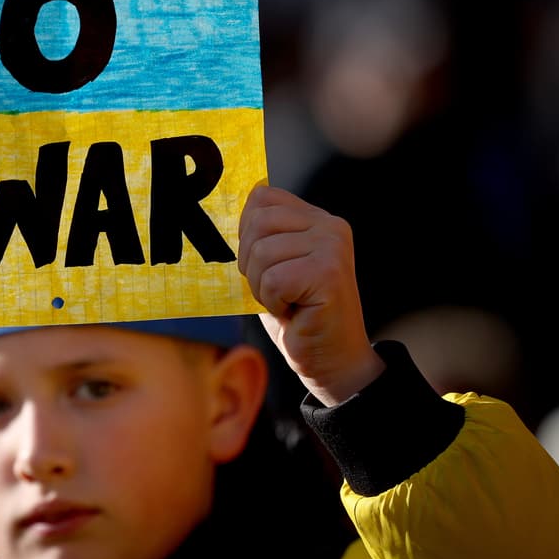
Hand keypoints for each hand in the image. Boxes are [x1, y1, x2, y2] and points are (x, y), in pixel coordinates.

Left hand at [238, 185, 383, 405]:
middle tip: (275, 289)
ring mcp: (333, 247)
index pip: (262, 197)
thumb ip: (259, 237)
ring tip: (287, 301)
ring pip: (261, 253)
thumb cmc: (297, 316)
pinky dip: (274, 302)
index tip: (261, 264)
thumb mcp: (273, 268)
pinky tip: (294, 311)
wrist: (332, 361)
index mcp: (316, 219)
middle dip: (251, 264)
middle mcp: (330, 226)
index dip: (246, 232)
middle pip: (257, 223)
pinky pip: (273, 279)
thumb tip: (225, 211)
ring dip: (262, 287)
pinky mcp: (329, 273)